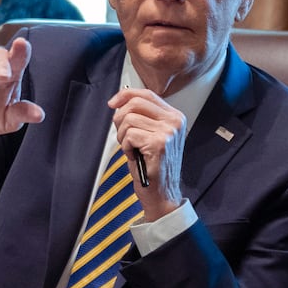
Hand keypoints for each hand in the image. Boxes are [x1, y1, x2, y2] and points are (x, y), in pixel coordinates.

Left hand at [109, 87, 186, 220]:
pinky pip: (129, 135)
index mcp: (174, 116)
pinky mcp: (159, 143)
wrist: (162, 193)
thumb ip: (142, 116)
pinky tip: (134, 156)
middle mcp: (174, 121)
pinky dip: (125, 147)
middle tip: (123, 135)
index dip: (125, 95)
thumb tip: (120, 102)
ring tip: (131, 149)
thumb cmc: (153, 166)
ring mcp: (168, 132)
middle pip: (135, 103)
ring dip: (122, 136)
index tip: (113, 103)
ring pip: (129, 119)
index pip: (146, 94)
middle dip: (120, 119)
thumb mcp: (151, 135)